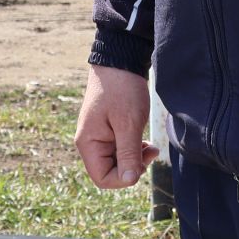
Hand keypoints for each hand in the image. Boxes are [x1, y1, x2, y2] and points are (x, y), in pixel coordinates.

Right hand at [74, 63, 157, 188]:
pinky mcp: (108, 128)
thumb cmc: (122, 89)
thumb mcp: (128, 123)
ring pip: (117, 160)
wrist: (121, 59)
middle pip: (110, 171)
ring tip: (149, 145)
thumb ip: (128, 153)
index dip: (124, 179)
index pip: (102, 178)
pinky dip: (133, 147)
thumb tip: (128, 180)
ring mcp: (99, 135)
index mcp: (88, 143)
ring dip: (134, 157)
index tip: (142, 162)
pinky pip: (119, 148)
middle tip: (150, 150)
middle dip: (131, 166)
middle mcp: (90, 142)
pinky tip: (143, 139)